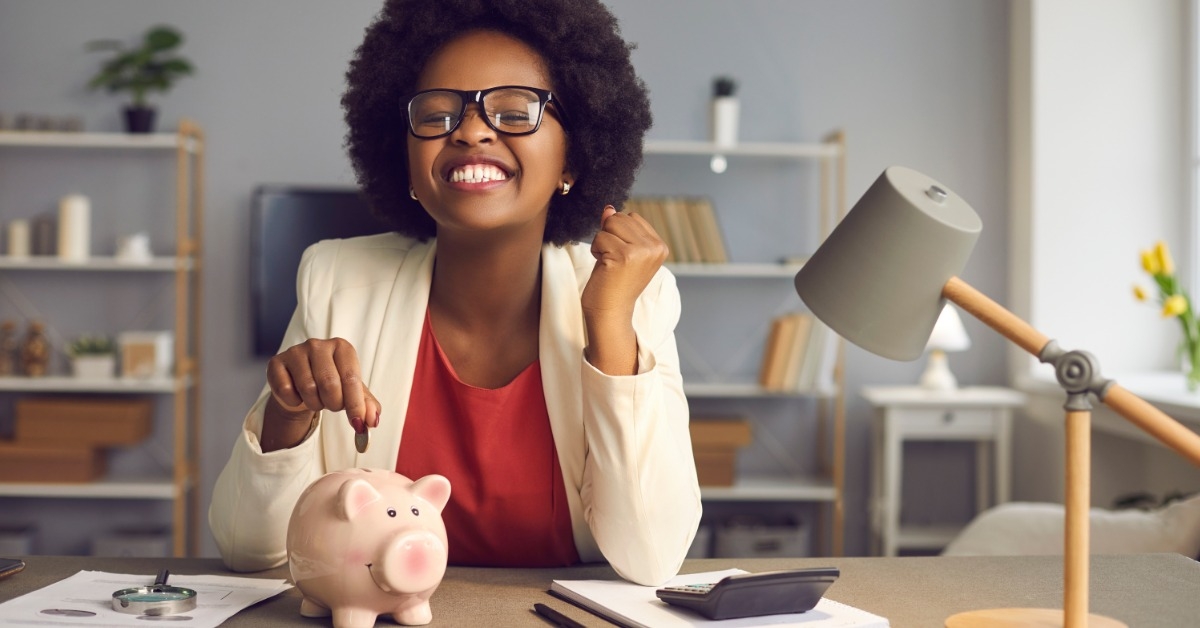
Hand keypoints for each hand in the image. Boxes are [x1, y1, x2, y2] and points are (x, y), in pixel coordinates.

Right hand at [266, 338, 380, 433]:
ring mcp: (296, 352)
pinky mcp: (276, 362)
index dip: (355, 405)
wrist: (300, 386)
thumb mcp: (353, 394)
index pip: (351, 378)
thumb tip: (373, 420)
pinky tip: (297, 395)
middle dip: (334, 404)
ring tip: (316, 399)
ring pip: (308, 389)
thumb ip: (367, 406)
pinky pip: (286, 390)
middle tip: (333, 405)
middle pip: (330, 384)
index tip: (358, 424)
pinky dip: (294, 401)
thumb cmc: (332, 386)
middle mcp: (318, 345)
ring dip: (315, 404)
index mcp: (342, 347)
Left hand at [582, 205, 668, 319]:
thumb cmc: (615, 284)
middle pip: (620, 217)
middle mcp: (654, 247)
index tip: (622, 257)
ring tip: (609, 264)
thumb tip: (609, 207)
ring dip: (602, 243)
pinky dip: (596, 251)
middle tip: (614, 261)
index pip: (632, 218)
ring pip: (609, 224)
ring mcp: (641, 251)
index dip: (619, 234)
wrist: (611, 313)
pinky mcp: (624, 256)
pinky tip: (604, 268)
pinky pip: (600, 237)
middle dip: (609, 236)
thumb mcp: (621, 251)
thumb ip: (618, 229)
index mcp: (659, 246)